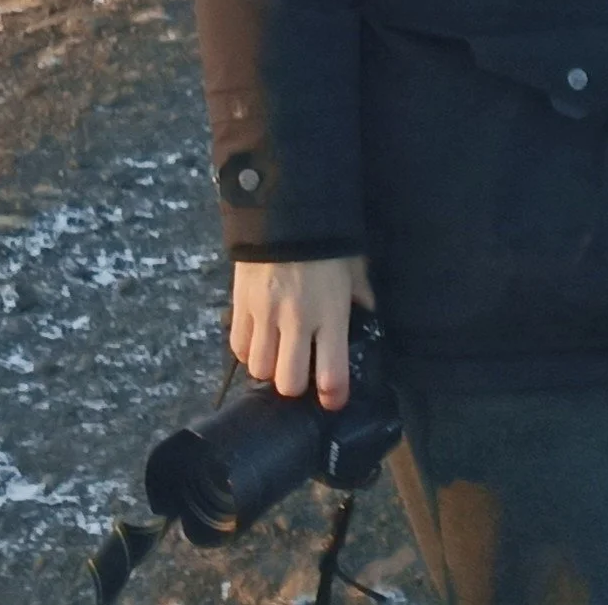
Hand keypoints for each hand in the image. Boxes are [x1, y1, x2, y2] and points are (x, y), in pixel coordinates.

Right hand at [228, 255, 375, 407]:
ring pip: (259, 370)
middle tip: (300, 372)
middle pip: (288, 383)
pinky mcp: (240, 304)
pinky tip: (258, 338)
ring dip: (269, 367)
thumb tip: (369, 317)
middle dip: (295, 385)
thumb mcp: (354, 266)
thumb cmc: (326, 240)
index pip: (332, 375)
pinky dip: (247, 350)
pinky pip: (238, 347)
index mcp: (331, 314)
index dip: (333, 397)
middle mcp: (297, 321)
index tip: (332, 401)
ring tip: (277, 354)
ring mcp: (265, 314)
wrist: (284, 206)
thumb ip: (360, 296)